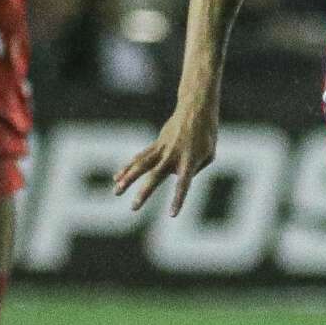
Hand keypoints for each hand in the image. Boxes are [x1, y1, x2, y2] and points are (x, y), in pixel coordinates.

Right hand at [113, 96, 220, 215]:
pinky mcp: (156, 144)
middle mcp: (173, 156)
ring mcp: (162, 149)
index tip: (172, 215)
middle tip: (133, 207)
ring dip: (128, 179)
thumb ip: (194, 170)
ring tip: (116, 191)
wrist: (196, 109)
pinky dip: (129, 166)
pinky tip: (117, 177)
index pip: (183, 185)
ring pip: (141, 165)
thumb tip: (173, 176)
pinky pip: (140, 157)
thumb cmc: (207, 135)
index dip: (177, 199)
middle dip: (144, 192)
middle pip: (156, 176)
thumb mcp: (209, 155)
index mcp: (190, 161)